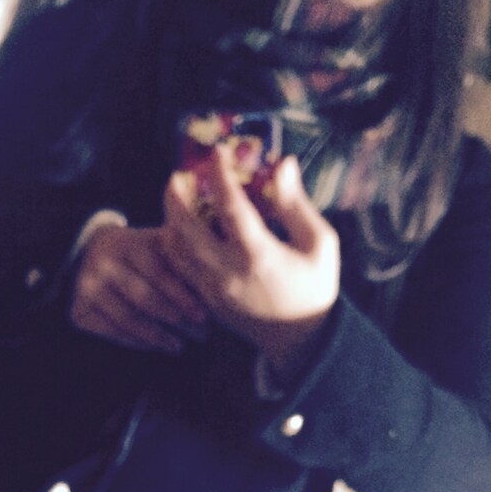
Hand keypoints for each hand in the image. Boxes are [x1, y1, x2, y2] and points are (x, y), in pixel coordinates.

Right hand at [68, 222, 208, 353]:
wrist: (86, 253)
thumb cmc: (136, 251)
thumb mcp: (155, 242)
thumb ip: (181, 252)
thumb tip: (220, 272)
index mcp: (127, 243)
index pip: (160, 274)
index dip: (185, 297)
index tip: (207, 316)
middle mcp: (103, 264)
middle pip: (146, 299)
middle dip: (178, 320)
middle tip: (202, 335)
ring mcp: (87, 289)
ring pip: (129, 319)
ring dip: (159, 336)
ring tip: (180, 346)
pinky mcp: (78, 311)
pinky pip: (112, 332)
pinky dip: (137, 341)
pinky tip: (156, 346)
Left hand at [162, 151, 339, 381]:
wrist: (300, 339)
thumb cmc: (315, 286)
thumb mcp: (320, 243)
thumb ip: (296, 204)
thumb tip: (282, 164)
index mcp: (259, 254)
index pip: (230, 206)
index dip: (219, 175)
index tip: (216, 152)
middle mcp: (229, 272)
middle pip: (187, 229)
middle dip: (176, 199)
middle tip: (175, 177)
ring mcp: (213, 289)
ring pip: (177, 251)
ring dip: (170, 222)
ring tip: (173, 200)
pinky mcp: (207, 302)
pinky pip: (181, 270)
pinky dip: (175, 247)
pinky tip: (178, 230)